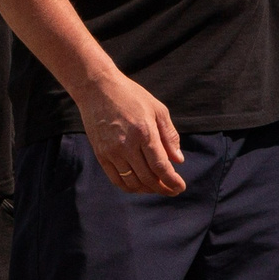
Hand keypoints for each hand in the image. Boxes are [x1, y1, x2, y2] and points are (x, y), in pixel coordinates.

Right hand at [74, 68, 186, 195]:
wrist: (97, 89)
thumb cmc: (131, 96)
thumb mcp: (157, 109)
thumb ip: (169, 135)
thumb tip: (178, 160)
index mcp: (144, 132)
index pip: (160, 166)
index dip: (172, 181)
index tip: (180, 187)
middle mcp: (127, 145)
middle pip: (148, 178)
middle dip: (163, 188)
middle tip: (172, 190)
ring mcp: (112, 151)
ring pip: (132, 182)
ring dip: (147, 189)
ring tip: (157, 187)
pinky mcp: (101, 154)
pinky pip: (116, 179)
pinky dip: (130, 186)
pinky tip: (140, 185)